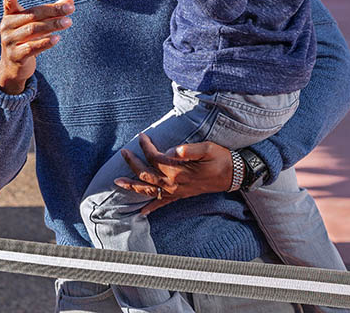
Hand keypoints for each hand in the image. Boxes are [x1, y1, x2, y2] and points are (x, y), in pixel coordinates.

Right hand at [0, 0, 72, 94]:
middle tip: (70, 8)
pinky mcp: (16, 56)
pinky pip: (31, 48)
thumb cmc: (26, 39)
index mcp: (9, 17)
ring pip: (33, 30)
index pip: (13, 5)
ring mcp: (10, 42)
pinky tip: (57, 38)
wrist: (14, 66)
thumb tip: (70, 0)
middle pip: (32, 16)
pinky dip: (45, 43)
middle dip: (52, 11)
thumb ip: (51, 12)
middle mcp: (7, 28)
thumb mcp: (35, 25)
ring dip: (52, 25)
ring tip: (68, 22)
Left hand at [112, 133, 233, 213]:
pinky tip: (141, 212)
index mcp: (178, 170)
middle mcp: (174, 183)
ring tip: (118, 182)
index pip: (154, 157)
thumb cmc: (219, 159)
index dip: (146, 146)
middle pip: (146, 174)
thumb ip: (188, 150)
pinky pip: (162, 203)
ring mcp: (176, 191)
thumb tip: (172, 150)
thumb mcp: (207, 149)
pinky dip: (151, 208)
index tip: (142, 136)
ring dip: (132, 186)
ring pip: (149, 191)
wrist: (232, 175)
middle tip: (124, 152)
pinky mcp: (180, 195)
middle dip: (132, 163)